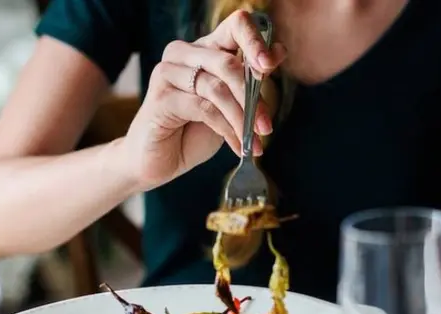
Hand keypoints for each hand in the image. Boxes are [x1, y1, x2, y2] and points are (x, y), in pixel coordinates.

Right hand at [123, 10, 286, 190]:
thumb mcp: (231, 103)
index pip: (235, 26)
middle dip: (252, 97)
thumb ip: (250, 79)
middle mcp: (184, 53)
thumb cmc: (196, 129)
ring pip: (217, 89)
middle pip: (228, 63)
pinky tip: (237, 146)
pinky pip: (204, 109)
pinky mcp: (160, 97)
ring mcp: (168, 72)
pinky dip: (227, 130)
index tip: (269, 66)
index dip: (255, 42)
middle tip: (266, 127)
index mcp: (205, 48)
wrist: (161, 159)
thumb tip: (279, 52)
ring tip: (254, 141)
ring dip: (241, 119)